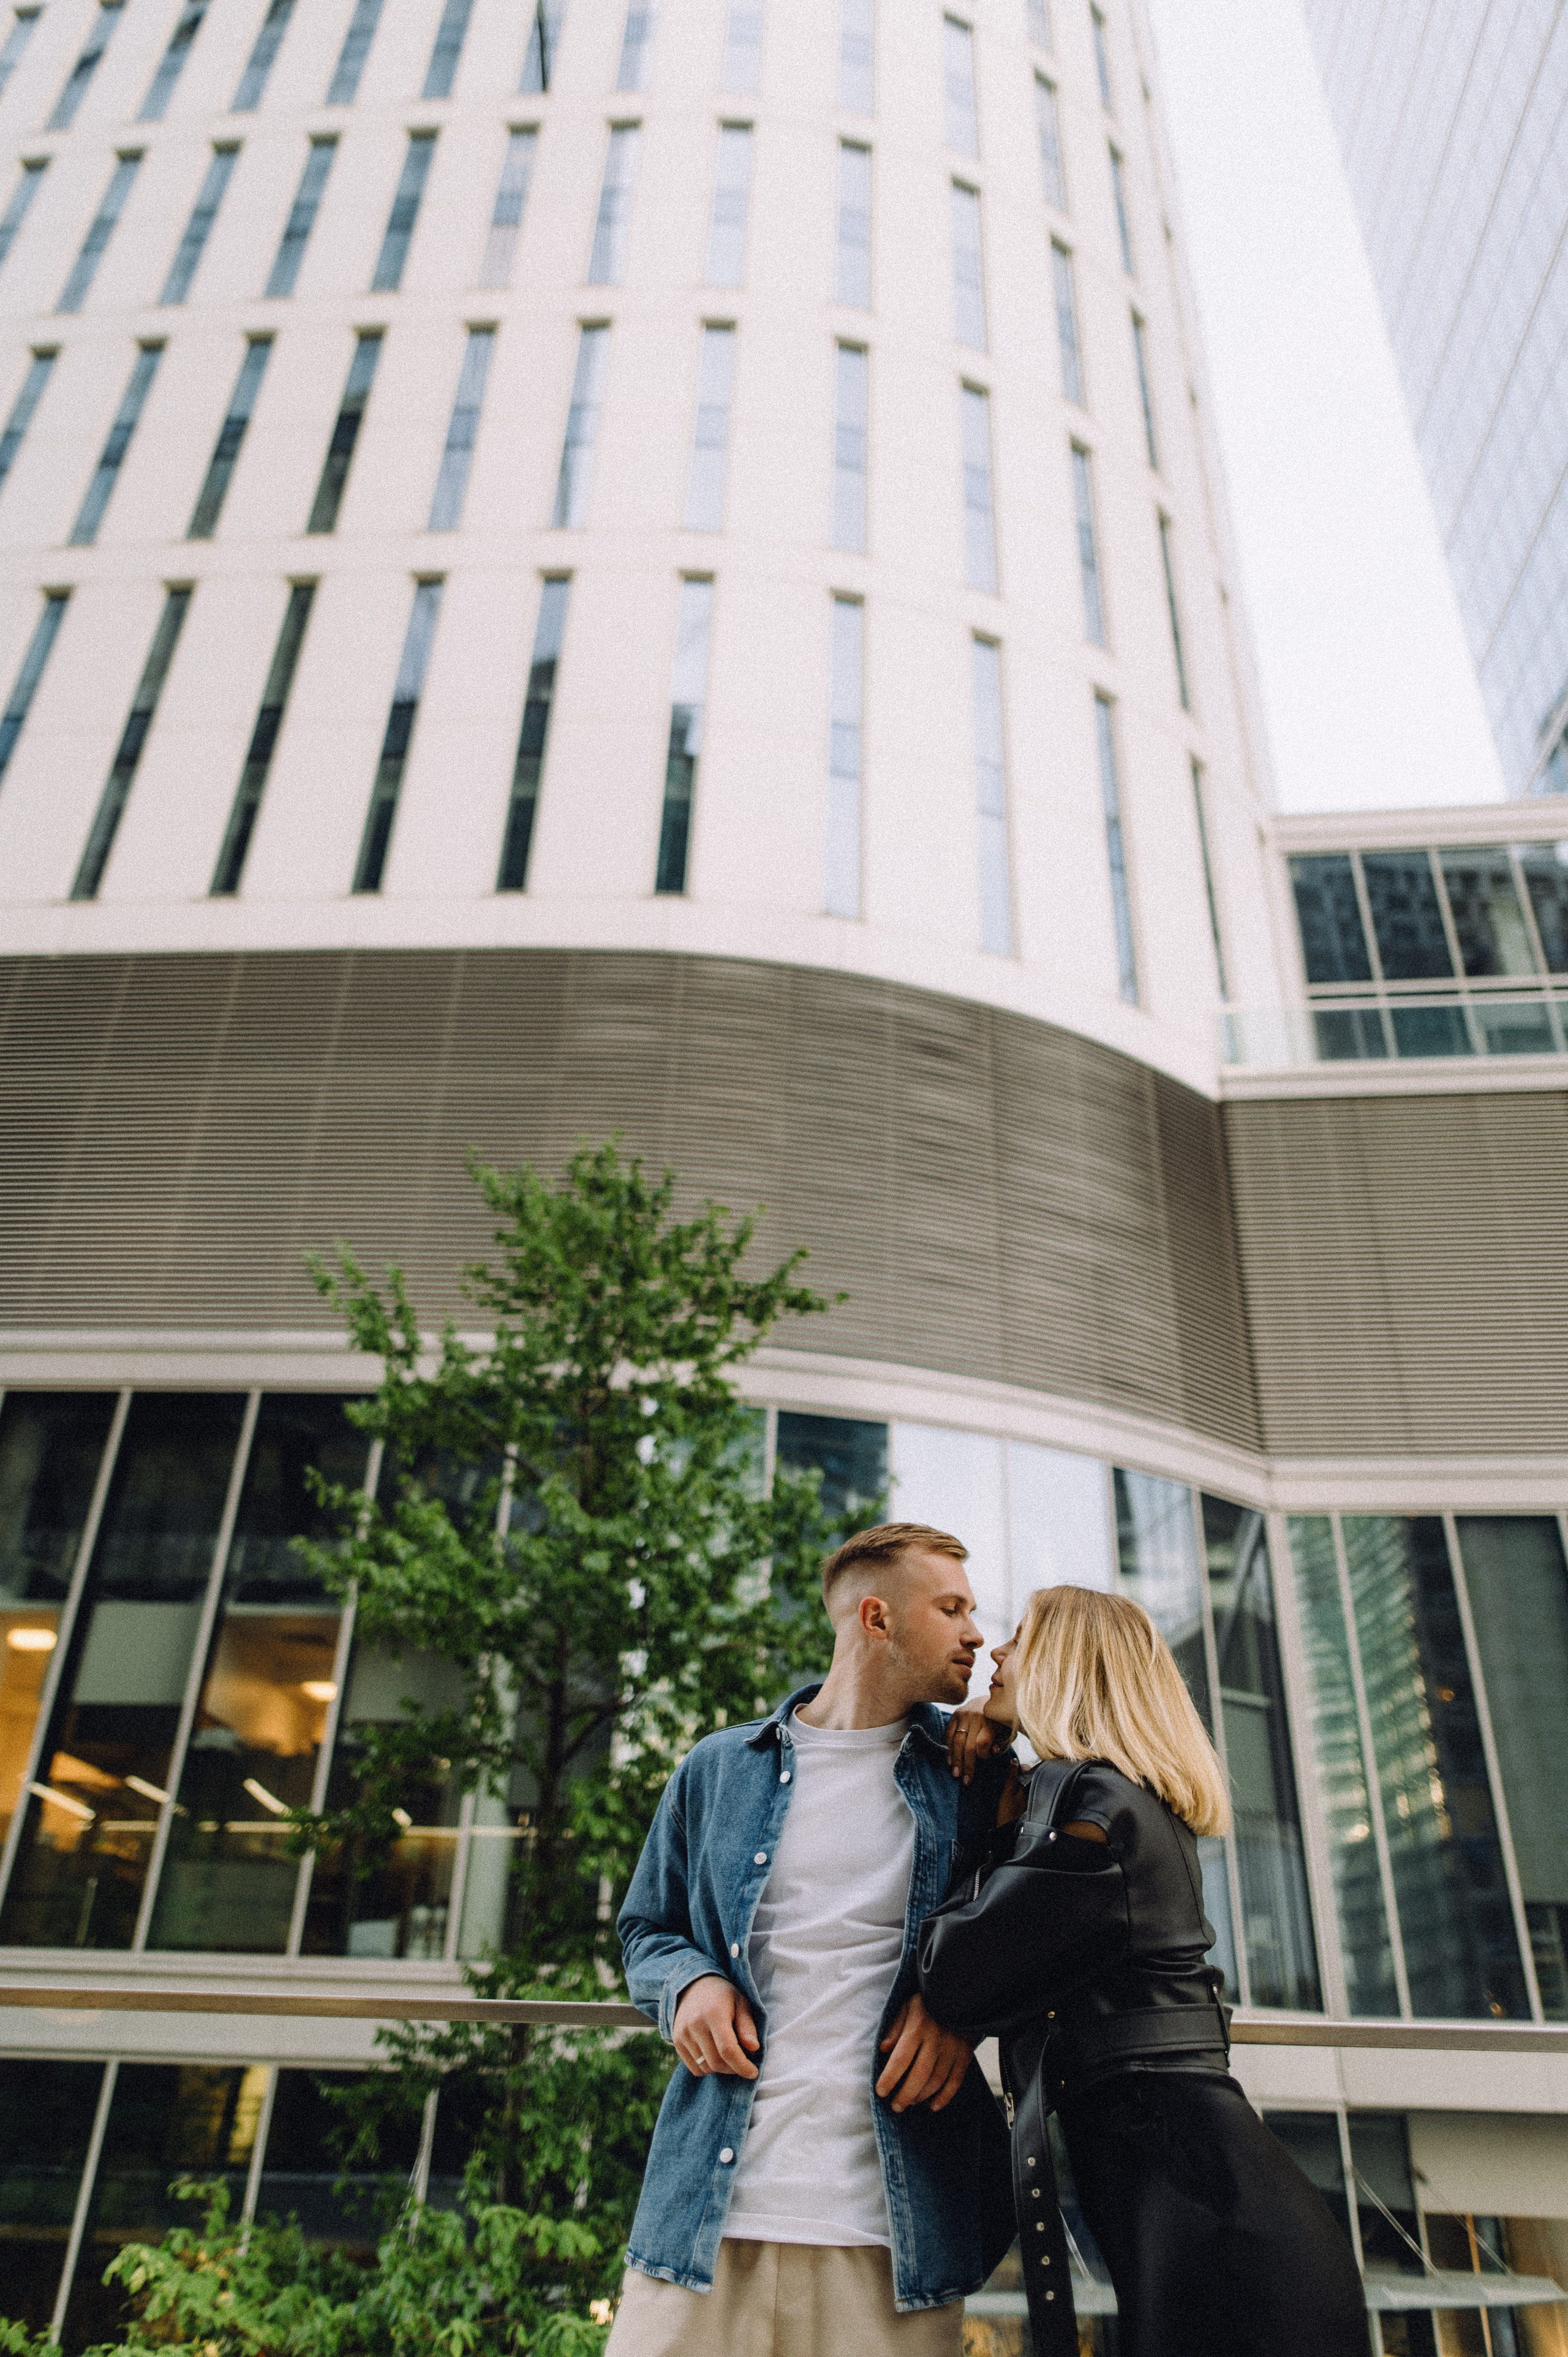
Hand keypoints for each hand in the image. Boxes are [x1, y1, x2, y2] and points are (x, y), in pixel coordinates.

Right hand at [672, 1974, 759, 2080]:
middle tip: (743, 2061)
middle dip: (734, 2068)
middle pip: (717, 2062)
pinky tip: (714, 2056)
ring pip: (706, 2067)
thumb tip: (753, 2048)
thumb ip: (747, 2026)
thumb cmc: (722, 1996)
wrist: (693, 1985)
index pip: (727, 2049)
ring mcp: (683, 2033)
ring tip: (729, 2056)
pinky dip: (707, 2069)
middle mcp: (695, 2024)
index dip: (742, 2066)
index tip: (753, 2072)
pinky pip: (694, 2068)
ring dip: (721, 2069)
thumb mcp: (741, 2003)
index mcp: (714, 2013)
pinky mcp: (676, 2041)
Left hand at [875, 1993, 972, 2112]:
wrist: (961, 1995)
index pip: (901, 2058)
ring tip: (910, 2102)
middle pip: (919, 2075)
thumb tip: (883, 2049)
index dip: (889, 2078)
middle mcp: (936, 2039)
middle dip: (905, 2095)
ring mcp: (953, 2047)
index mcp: (918, 2026)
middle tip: (895, 2106)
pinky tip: (933, 2106)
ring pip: (936, 2081)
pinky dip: (944, 2097)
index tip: (880, 2091)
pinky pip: (956, 2081)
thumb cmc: (928, 2003)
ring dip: (921, 2096)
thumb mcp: (908, 2007)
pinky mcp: (965, 2054)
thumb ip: (895, 2028)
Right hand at [947, 1701, 1006, 1785]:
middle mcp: (976, 1717)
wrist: (992, 1699)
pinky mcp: (955, 1714)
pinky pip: (948, 1733)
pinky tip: (950, 1760)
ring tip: (956, 1773)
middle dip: (966, 1765)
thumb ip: (1002, 1743)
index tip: (986, 1759)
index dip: (983, 1755)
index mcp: (990, 1721)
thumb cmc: (1001, 1720)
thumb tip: (992, 1751)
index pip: (982, 1743)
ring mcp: (964, 1714)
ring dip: (955, 1759)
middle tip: (965, 1780)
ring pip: (956, 1741)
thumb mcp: (1007, 1731)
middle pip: (968, 1746)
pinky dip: (948, 1747)